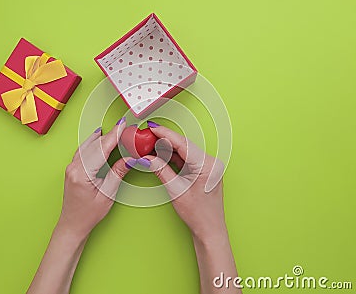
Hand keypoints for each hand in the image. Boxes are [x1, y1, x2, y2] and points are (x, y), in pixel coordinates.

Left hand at [57, 118, 133, 240]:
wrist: (72, 224)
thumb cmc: (88, 214)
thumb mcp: (107, 194)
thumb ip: (118, 173)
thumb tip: (130, 159)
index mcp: (82, 173)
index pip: (102, 148)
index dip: (114, 135)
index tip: (123, 125)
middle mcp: (74, 167)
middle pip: (95, 145)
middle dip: (111, 134)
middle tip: (124, 126)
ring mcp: (71, 167)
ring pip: (88, 145)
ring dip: (102, 137)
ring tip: (115, 129)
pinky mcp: (72, 168)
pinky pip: (83, 150)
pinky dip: (93, 142)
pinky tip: (98, 137)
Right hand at [146, 121, 225, 240]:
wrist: (209, 229)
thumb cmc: (198, 214)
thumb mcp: (176, 190)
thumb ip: (161, 170)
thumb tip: (147, 158)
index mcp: (207, 164)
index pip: (183, 143)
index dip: (165, 134)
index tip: (152, 128)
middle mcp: (210, 162)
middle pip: (183, 145)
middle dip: (164, 140)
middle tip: (147, 135)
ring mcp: (207, 166)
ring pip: (183, 151)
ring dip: (167, 148)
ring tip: (150, 144)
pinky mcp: (203, 170)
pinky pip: (186, 159)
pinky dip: (172, 157)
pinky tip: (160, 155)